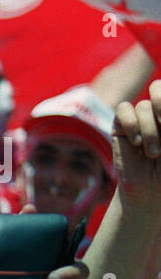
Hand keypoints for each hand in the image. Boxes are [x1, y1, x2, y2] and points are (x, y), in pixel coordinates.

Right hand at [111, 81, 160, 209]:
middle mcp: (158, 112)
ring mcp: (140, 118)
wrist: (152, 190)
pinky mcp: (120, 127)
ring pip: (143, 106)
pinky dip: (131, 124)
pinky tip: (136, 143)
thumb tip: (158, 115)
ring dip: (150, 131)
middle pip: (158, 87)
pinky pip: (123, 109)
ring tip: (152, 152)